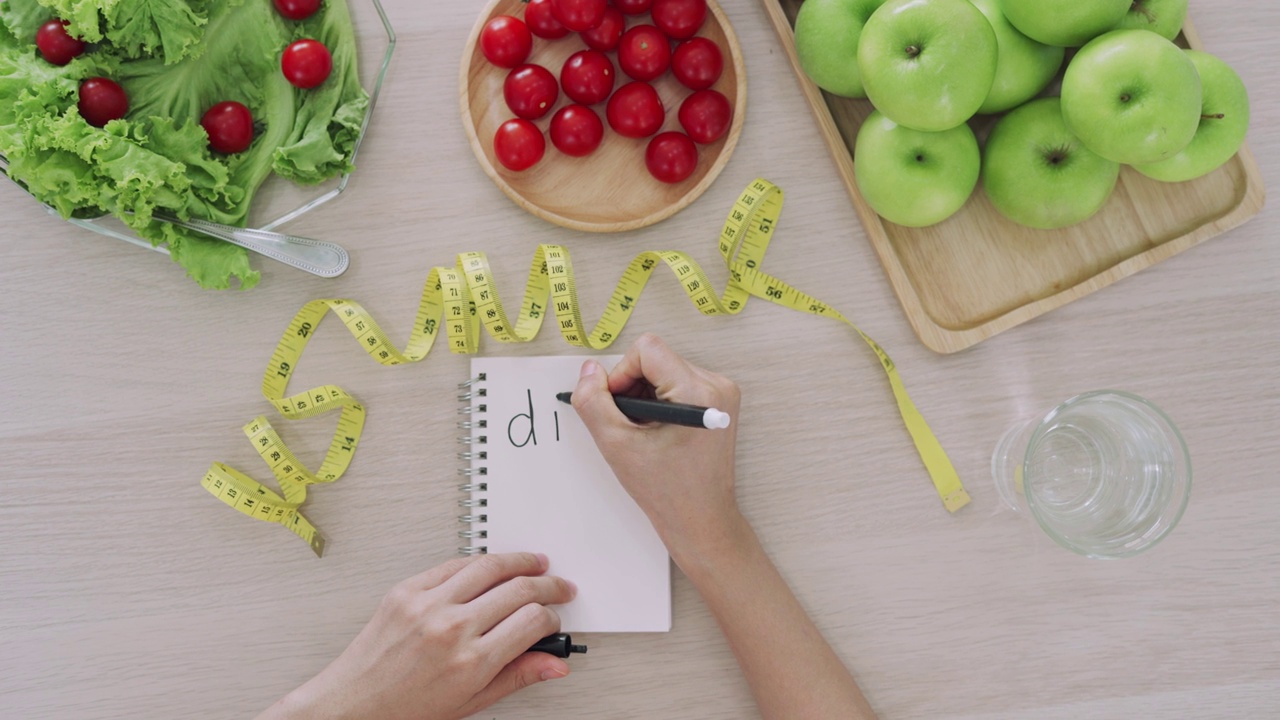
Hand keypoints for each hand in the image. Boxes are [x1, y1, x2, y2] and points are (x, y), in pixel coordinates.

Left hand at [258, 553, 575, 719]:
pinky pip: (452, 564)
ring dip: (520, 560)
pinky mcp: (407, 590)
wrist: (354, 703)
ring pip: (488, 566)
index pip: (532, 622)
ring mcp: (428, 604)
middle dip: (548, 585)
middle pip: (518, 588)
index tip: (553, 619)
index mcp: (471, 661)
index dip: (552, 617)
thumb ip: (517, 676)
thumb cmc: (407, 709)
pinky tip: (490, 565)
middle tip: (558, 586)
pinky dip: (478, 562)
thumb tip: (554, 665)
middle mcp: (452, 628)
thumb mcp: (471, 702)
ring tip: (534, 562)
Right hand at [571, 333, 744, 566]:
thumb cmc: (666, 490)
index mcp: (697, 391)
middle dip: (634, 387)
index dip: (622, 374)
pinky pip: (678, 383)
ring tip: (645, 432)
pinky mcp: (719, 402)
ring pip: (665, 370)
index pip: (647, 349)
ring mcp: (722, 393)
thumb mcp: (616, 445)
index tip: (618, 407)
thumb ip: (594, 402)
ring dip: (645, 396)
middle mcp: (716, 385)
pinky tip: (658, 431)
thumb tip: (589, 370)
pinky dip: (660, 401)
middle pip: (656, 359)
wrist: (701, 519)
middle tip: (630, 426)